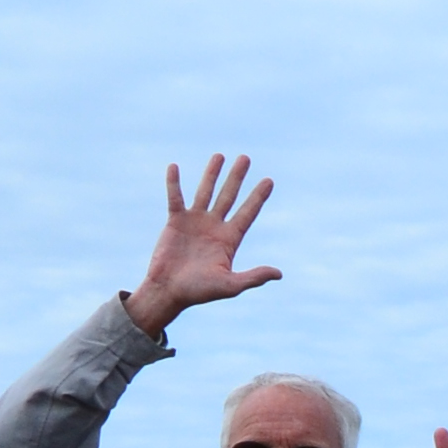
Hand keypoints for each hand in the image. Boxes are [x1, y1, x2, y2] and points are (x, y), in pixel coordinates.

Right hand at [124, 156, 281, 333]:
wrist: (168, 291)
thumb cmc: (199, 292)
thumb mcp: (229, 285)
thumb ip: (253, 277)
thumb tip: (278, 273)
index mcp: (229, 240)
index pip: (247, 213)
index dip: (258, 197)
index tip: (269, 180)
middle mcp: (214, 227)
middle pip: (229, 196)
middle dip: (237, 177)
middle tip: (246, 158)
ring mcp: (195, 222)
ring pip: (205, 192)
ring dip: (212, 174)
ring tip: (220, 155)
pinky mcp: (175, 222)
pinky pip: (175, 198)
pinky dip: (174, 183)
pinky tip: (174, 166)